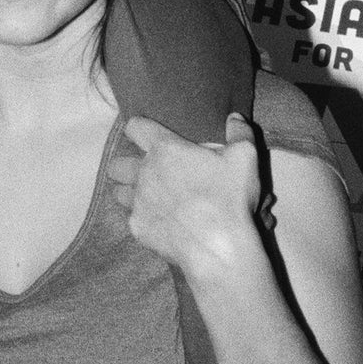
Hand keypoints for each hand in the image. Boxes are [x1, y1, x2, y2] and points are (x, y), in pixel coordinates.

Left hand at [107, 113, 258, 282]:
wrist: (218, 246)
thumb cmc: (229, 197)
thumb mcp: (245, 157)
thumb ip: (239, 132)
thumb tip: (235, 117)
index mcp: (164, 149)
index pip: (135, 127)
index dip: (140, 128)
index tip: (148, 134)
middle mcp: (144, 173)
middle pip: (117, 164)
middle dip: (127, 165)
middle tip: (148, 171)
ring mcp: (138, 202)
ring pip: (119, 192)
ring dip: (130, 192)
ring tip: (149, 197)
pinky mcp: (138, 227)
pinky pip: (132, 219)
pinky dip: (143, 219)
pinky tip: (160, 223)